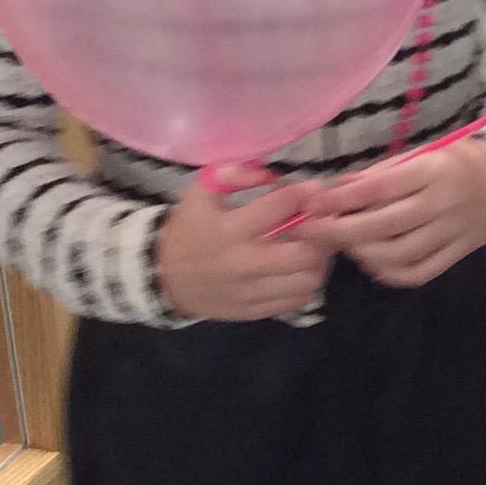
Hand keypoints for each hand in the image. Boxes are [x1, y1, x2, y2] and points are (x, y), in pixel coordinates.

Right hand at [154, 165, 330, 320]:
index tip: (314, 189)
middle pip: (305, 252)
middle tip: (321, 223)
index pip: (282, 206)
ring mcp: (250, 292)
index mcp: (229, 230)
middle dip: (320, 233)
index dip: (305, 193)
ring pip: (308, 280)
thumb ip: (232, 173)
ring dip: (319, 260)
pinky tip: (299, 268)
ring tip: (313, 246)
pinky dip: (306, 283)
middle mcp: (243, 264)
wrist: (164, 277)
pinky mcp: (254, 311)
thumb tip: (268, 172)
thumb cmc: (190, 228)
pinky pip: (298, 300)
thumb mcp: (201, 192)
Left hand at [298, 140, 485, 288]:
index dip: (342, 199)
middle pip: (383, 226)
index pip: (379, 189)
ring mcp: (451, 232)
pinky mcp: (457, 253)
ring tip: (346, 246)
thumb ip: (380, 172)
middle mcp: (441, 203)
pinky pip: (420, 272)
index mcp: (431, 171)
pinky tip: (373, 265)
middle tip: (314, 233)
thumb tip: (336, 188)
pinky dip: (391, 274)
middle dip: (341, 232)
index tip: (314, 205)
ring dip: (363, 254)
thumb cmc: (456, 161)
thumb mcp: (422, 153)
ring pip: (399, 254)